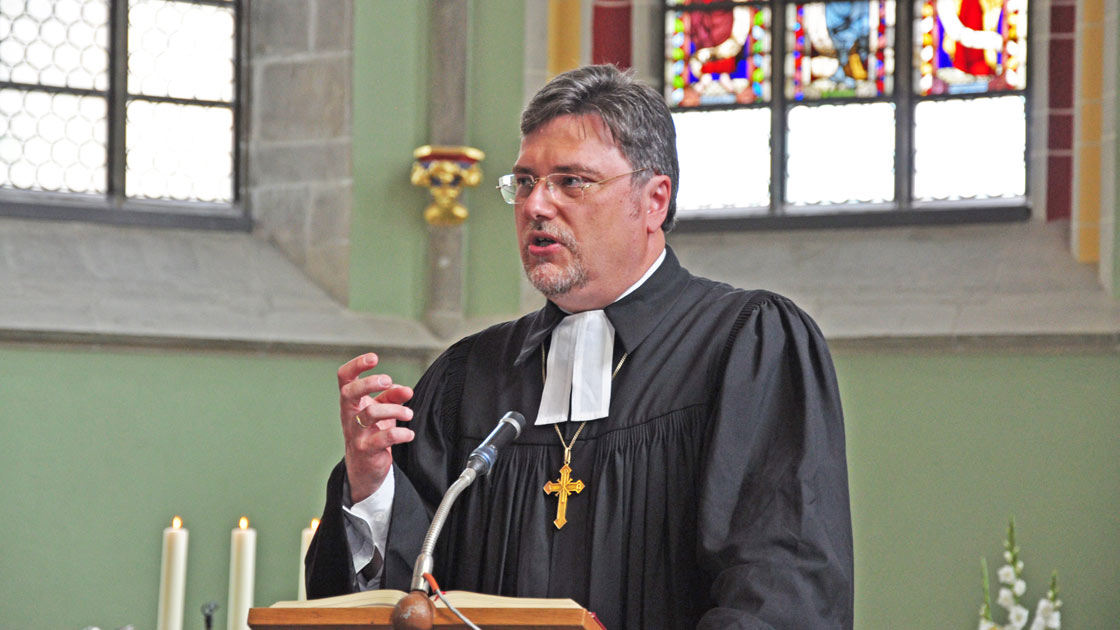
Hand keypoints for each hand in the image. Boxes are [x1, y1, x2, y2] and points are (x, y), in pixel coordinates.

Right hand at [338, 353, 414, 503]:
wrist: (364, 467)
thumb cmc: (373, 431)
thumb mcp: (383, 409)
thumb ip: (393, 396)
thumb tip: (407, 390)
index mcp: (351, 401)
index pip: (345, 378)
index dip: (356, 365)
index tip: (373, 358)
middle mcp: (349, 415)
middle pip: (349, 393)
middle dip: (369, 383)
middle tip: (388, 381)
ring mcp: (355, 433)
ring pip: (370, 414)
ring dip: (394, 410)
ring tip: (409, 414)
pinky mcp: (366, 450)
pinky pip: (383, 438)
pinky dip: (400, 434)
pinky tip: (409, 434)